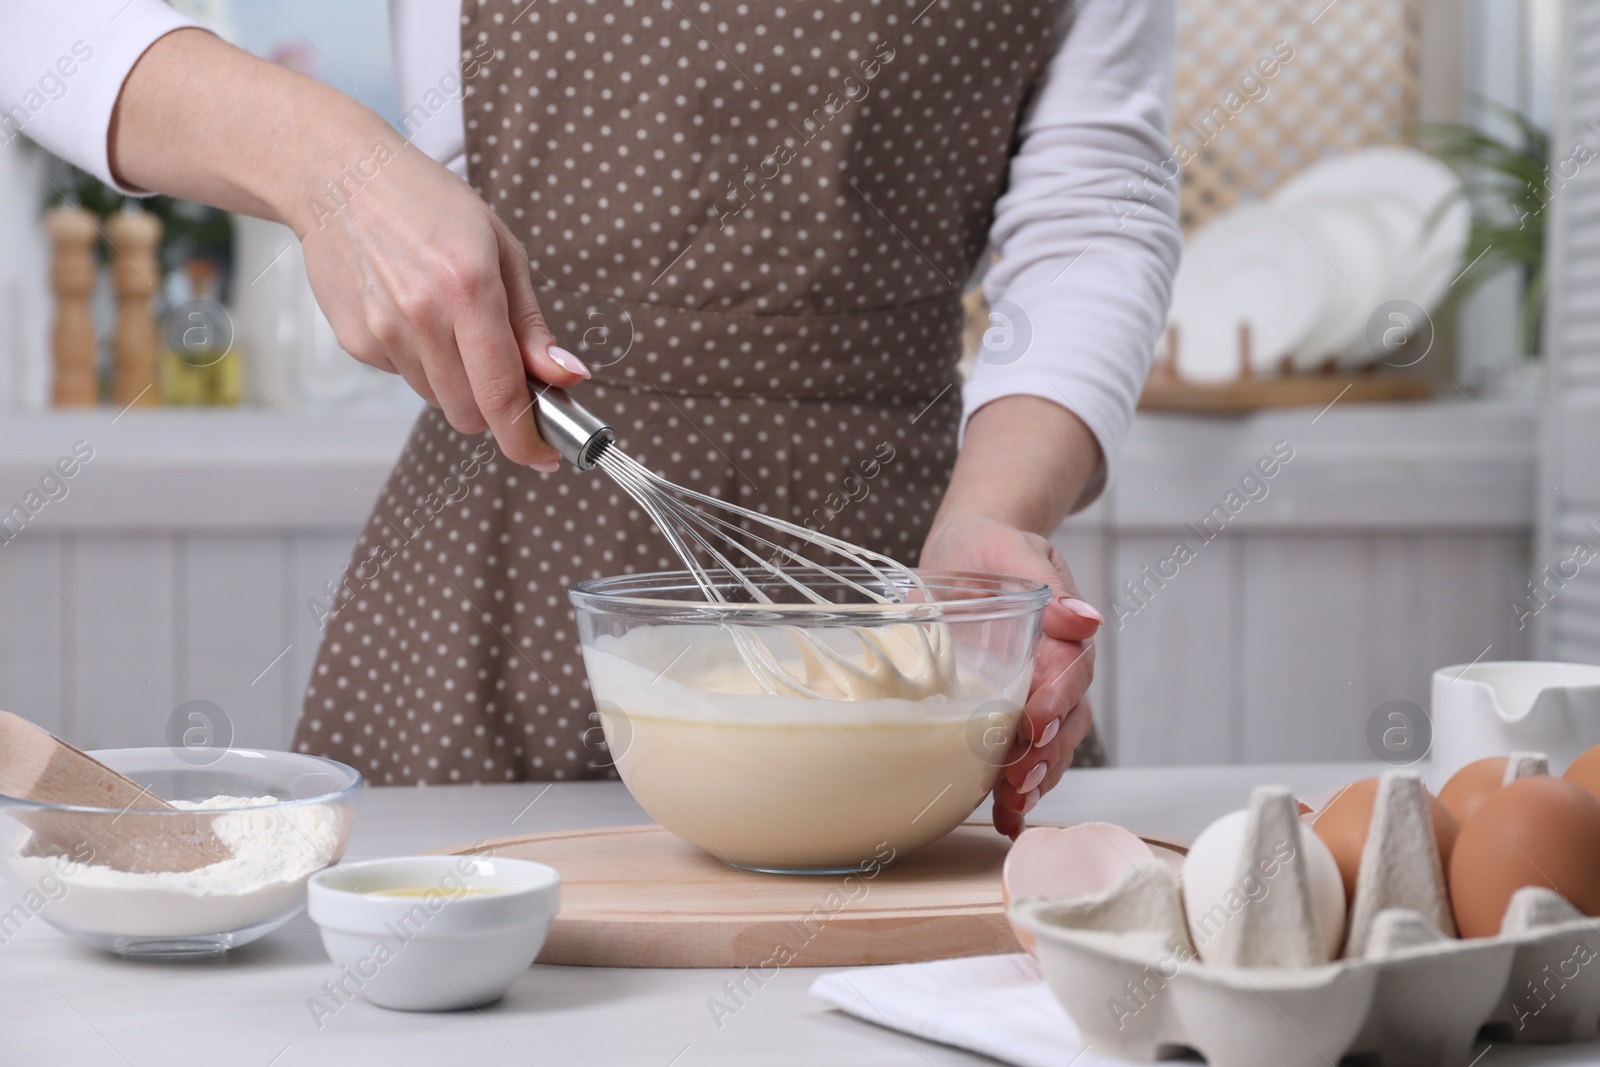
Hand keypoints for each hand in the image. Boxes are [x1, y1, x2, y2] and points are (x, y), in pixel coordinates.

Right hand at [294, 142, 587, 468]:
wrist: (340, 177)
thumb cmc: (429, 205)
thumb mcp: (501, 250)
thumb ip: (532, 325)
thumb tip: (567, 378)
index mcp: (469, 287)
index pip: (502, 393)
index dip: (527, 439)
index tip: (545, 456)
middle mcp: (421, 315)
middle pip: (470, 413)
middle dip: (495, 408)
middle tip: (502, 373)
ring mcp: (382, 331)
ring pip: (439, 400)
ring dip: (457, 383)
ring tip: (449, 323)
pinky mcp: (355, 341)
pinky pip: (406, 378)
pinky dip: (421, 362)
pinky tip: (412, 313)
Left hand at [920, 513, 1102, 837]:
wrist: (968, 554)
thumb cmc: (992, 551)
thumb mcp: (1016, 551)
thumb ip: (1045, 584)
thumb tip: (1086, 619)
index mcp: (1063, 634)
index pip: (1070, 672)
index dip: (1056, 700)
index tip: (1035, 723)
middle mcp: (1056, 672)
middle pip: (1066, 722)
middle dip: (1047, 755)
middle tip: (1021, 780)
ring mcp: (1035, 697)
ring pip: (1050, 747)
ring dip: (1035, 780)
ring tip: (1013, 807)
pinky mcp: (1005, 714)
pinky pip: (1020, 756)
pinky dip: (1015, 791)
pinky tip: (1004, 819)